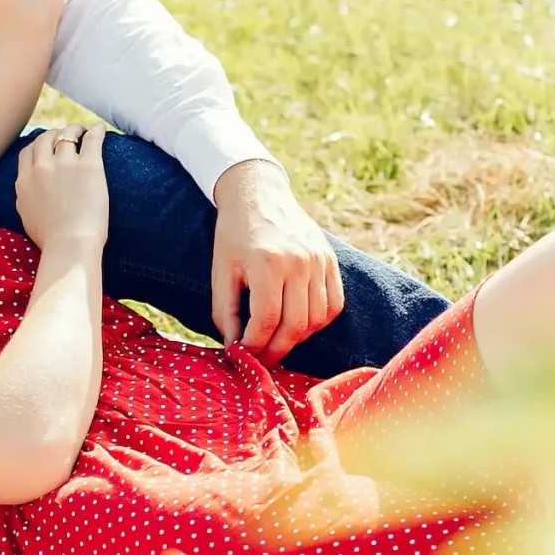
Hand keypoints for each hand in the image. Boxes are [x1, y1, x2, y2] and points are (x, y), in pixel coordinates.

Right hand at [15, 125, 108, 255]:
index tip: (47, 147)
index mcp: (24, 181)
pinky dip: (96, 130)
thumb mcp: (27, 218)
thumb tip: (26, 190)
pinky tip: (101, 128)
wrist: (70, 245)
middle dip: (55, 135)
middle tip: (66, 136)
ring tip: (83, 131)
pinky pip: (92, 138)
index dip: (38, 146)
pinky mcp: (89, 165)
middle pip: (45, 139)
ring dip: (75, 130)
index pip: (28, 152)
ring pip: (68, 134)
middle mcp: (42, 167)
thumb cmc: (51, 240)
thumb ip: (25, 199)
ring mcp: (66, 164)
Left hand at [211, 159, 341, 361]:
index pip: (267, 319)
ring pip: (317, 319)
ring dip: (298, 338)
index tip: (244, 355)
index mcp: (268, 262)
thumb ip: (225, 312)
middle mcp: (299, 262)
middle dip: (277, 350)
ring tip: (278, 341)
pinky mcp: (330, 260)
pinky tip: (299, 324)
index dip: (255, 345)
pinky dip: (319, 322)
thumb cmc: (234, 235)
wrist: (259, 194)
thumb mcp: (221, 271)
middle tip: (261, 360)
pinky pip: (334, 304)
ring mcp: (319, 261)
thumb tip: (234, 349)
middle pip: (295, 324)